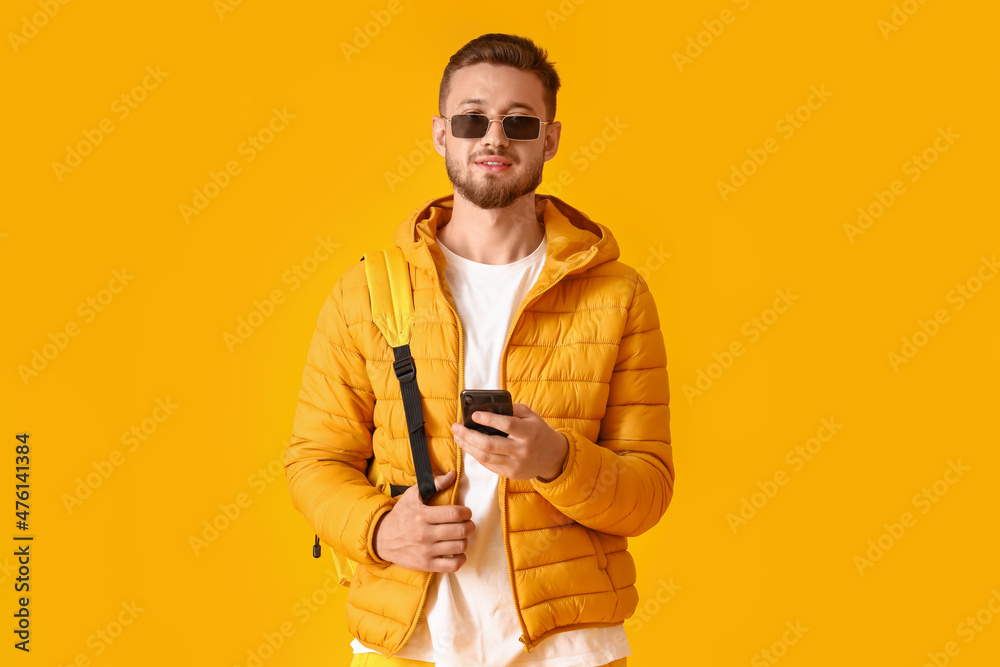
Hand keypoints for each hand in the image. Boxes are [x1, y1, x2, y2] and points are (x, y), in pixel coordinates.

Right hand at [372, 469, 474, 571]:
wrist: (382, 539)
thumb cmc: (401, 515)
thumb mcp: (413, 496)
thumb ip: (433, 484)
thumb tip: (452, 474)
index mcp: (422, 515)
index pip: (454, 514)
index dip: (466, 512)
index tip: (466, 512)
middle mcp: (425, 534)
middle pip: (460, 531)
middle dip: (470, 526)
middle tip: (468, 524)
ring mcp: (426, 551)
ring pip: (459, 547)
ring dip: (465, 541)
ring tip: (461, 537)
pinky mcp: (426, 565)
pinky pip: (452, 565)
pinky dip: (460, 559)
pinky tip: (458, 552)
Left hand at [451, 402, 568, 481]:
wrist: (553, 457)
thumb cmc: (538, 432)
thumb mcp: (531, 416)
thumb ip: (512, 410)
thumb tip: (487, 407)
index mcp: (529, 432)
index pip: (506, 425)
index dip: (489, 419)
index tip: (474, 415)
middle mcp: (522, 450)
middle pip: (489, 444)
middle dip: (468, 435)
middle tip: (456, 427)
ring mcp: (516, 464)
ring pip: (485, 457)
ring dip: (467, 446)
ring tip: (457, 436)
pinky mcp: (511, 474)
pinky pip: (488, 465)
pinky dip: (476, 455)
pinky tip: (469, 446)